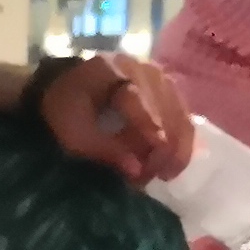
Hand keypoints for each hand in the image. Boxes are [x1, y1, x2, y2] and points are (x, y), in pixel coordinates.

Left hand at [50, 55, 190, 182]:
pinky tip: (171, 164)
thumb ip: (104, 149)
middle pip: (170, 114)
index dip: (149, 140)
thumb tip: (137, 170)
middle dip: (165, 152)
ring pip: (182, 118)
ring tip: (164, 175)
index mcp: (118, 70)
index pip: (143, 106)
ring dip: (177, 151)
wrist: (66, 83)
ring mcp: (162, 78)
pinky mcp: (170, 90)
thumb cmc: (65, 106)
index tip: (148, 170)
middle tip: (152, 179)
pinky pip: (183, 119)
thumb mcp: (73, 131)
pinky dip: (180, 144)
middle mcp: (147, 70)